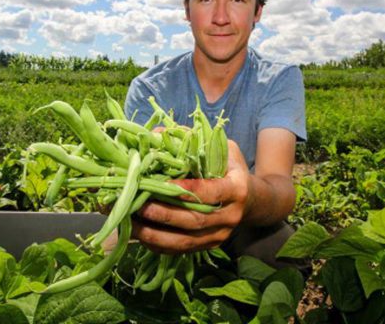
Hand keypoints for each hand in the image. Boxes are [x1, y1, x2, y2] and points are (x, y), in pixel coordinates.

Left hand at [132, 140, 250, 254]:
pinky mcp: (209, 247)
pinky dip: (159, 245)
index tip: (160, 184)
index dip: (185, 190)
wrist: (252, 201)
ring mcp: (220, 235)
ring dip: (155, 234)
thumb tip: (156, 134)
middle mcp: (231, 216)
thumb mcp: (222, 149)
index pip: (210, 192)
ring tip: (132, 223)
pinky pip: (181, 250)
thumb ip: (193, 140)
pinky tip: (140, 235)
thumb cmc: (231, 169)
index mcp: (237, 189)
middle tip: (138, 205)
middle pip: (194, 220)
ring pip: (185, 240)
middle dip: (163, 214)